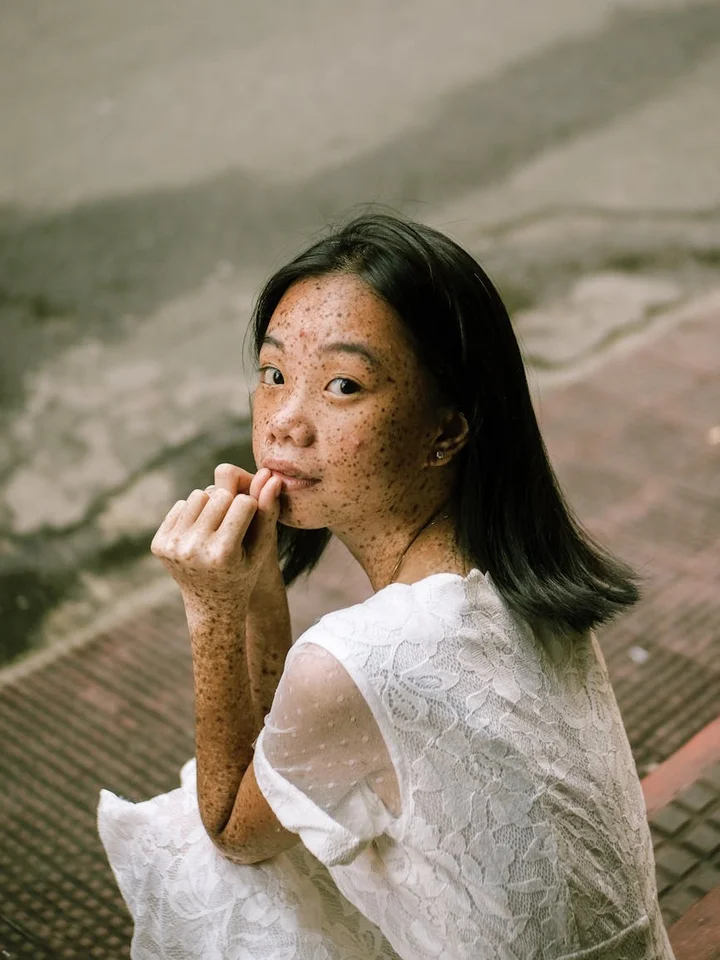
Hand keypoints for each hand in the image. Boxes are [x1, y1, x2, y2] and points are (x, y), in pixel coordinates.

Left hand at [150, 463, 281, 609]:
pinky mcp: (159, 544)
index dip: (252, 508)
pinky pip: (180, 505)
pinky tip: (200, 534)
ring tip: (217, 528)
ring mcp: (173, 547)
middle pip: (220, 494)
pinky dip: (193, 513)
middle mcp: (194, 550)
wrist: (212, 605)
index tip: (251, 524)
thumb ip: (268, 513)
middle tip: (233, 525)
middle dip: (230, 503)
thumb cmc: (244, 572)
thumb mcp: (262, 548)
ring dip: (211, 505)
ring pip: (198, 494)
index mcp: (222, 553)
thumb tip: (271, 477)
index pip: (244, 502)